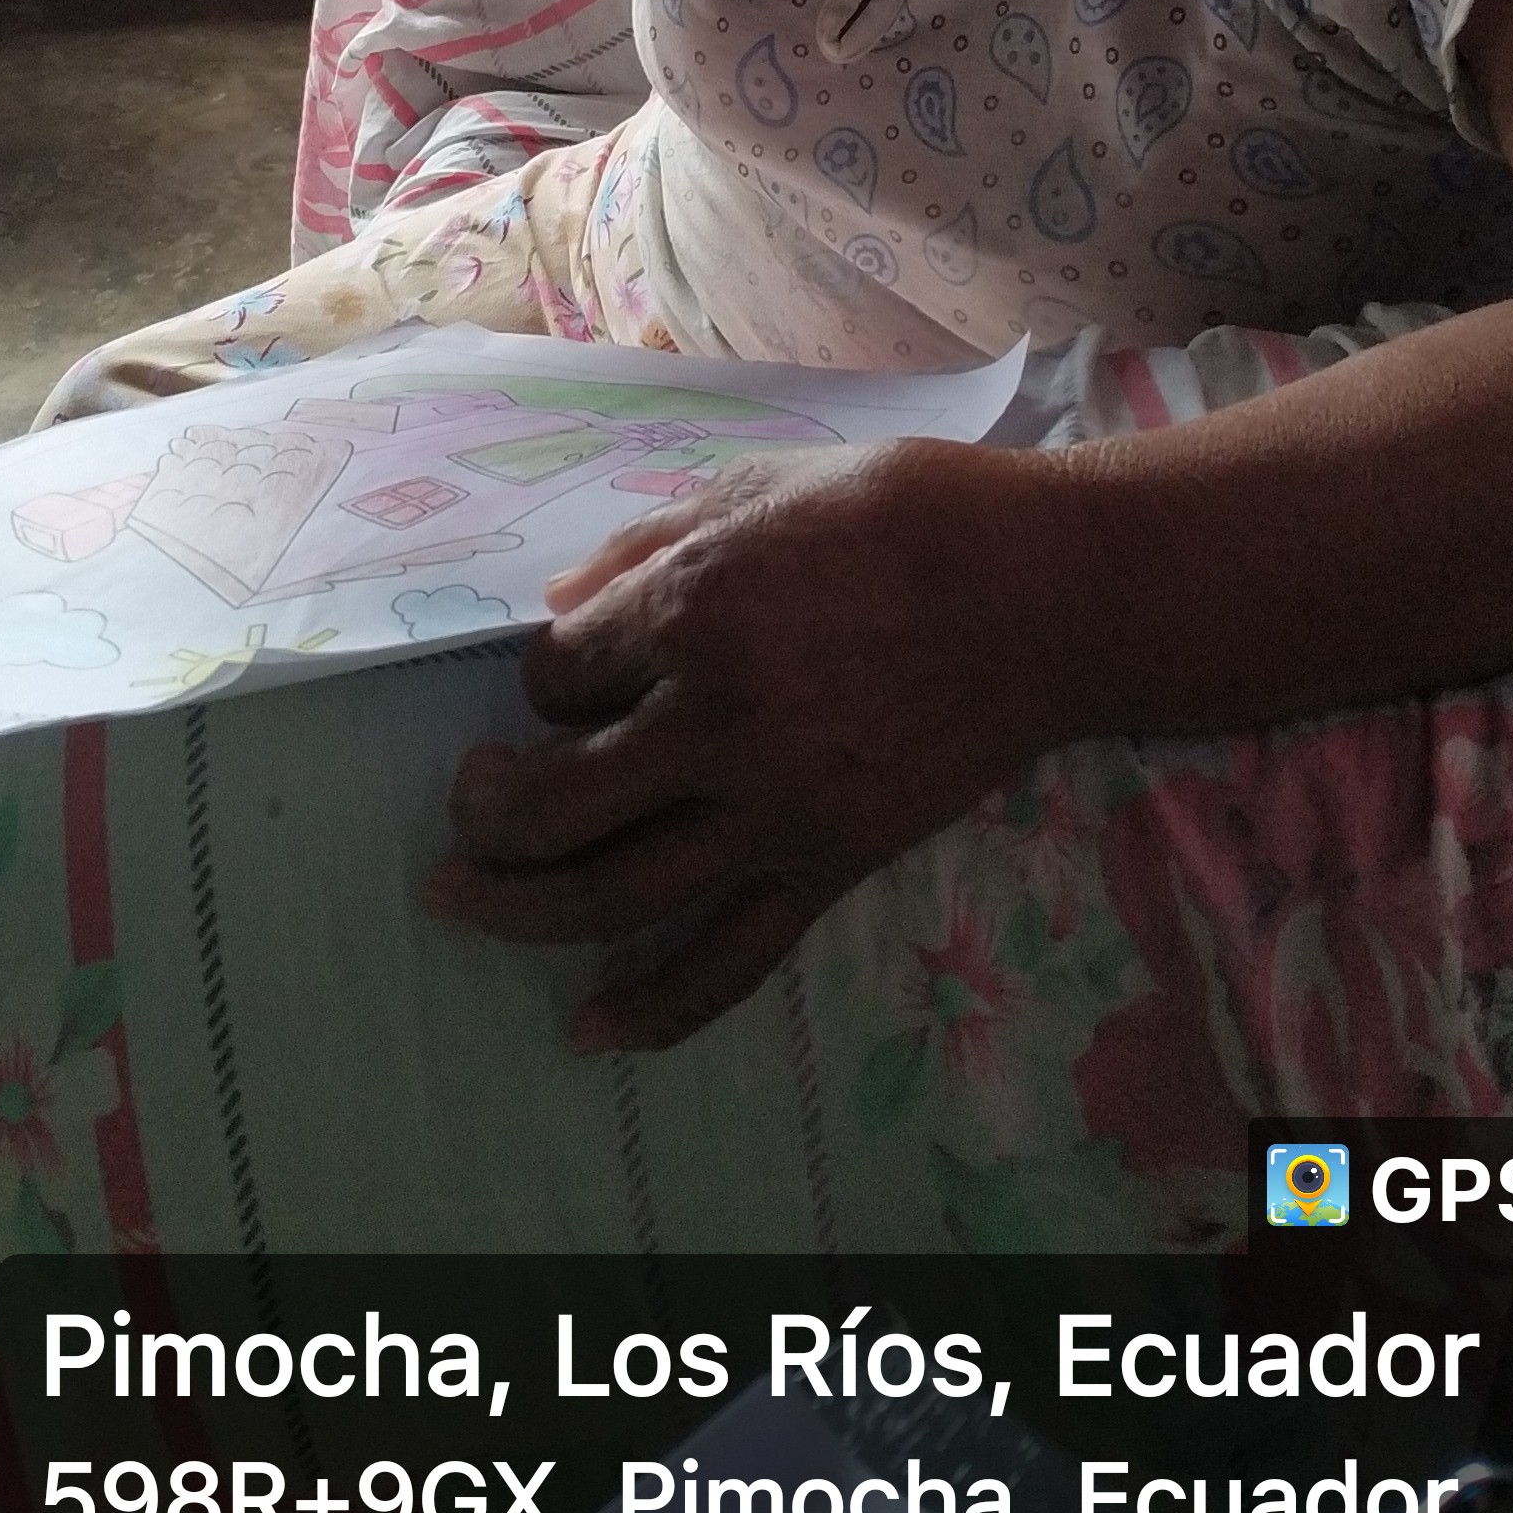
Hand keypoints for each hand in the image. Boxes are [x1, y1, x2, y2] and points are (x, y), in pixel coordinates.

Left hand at [423, 442, 1052, 1052]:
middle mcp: (716, 724)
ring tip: (463, 899)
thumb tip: (558, 603)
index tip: (574, 668)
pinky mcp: (827, 869)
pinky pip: (725, 963)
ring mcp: (774, 812)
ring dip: (515, 906)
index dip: (546, 673)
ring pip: (608, 896)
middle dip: (487, 808)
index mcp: (693, 609)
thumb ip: (648, 542)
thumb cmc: (907, 513)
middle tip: (470, 801)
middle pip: (550, 803)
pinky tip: (587, 1030)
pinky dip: (650, 1010)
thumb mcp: (761, 482)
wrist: (1049, 595)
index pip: (555, 673)